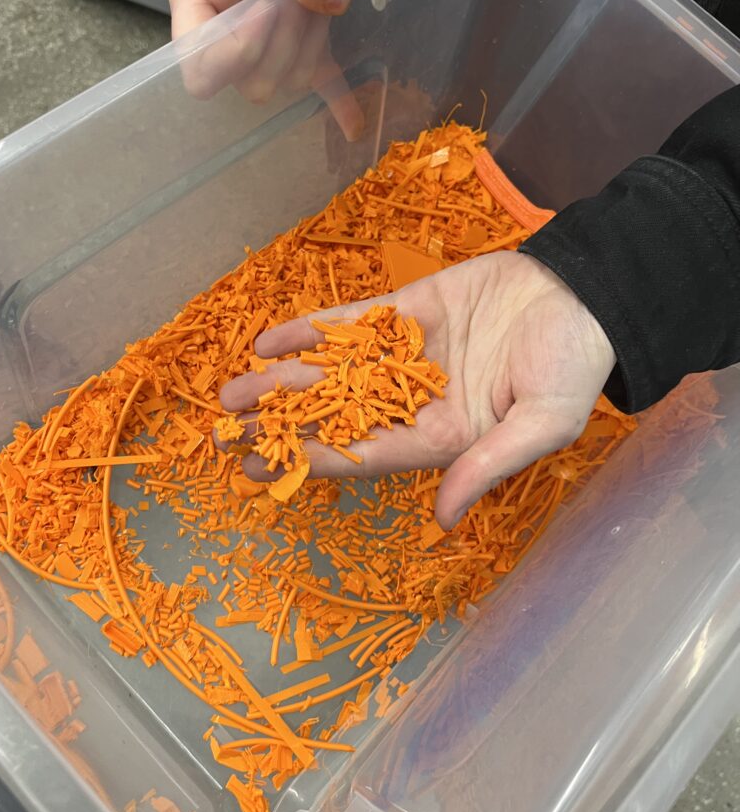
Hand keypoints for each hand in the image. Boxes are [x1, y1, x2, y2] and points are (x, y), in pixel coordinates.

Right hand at [163, 0, 361, 137]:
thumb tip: (329, 1)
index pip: (199, 64)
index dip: (238, 52)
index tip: (268, 9)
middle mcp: (222, 14)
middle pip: (250, 78)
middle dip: (287, 43)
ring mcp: (258, 26)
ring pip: (286, 76)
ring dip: (315, 42)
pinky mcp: (295, 24)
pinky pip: (314, 72)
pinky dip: (336, 95)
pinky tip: (353, 121)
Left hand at [219, 253, 616, 529]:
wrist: (586, 292)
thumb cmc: (573, 366)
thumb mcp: (542, 425)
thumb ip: (487, 467)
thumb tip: (444, 518)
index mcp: (442, 439)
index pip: (363, 455)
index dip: (309, 462)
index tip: (260, 470)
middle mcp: (415, 401)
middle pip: (335, 417)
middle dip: (281, 424)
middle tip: (224, 430)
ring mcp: (407, 355)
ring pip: (333, 371)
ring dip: (283, 380)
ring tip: (232, 390)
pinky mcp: (408, 312)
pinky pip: (352, 324)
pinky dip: (312, 331)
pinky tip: (271, 339)